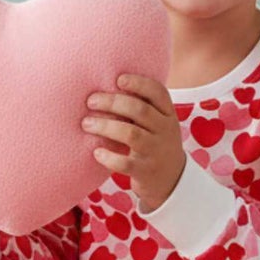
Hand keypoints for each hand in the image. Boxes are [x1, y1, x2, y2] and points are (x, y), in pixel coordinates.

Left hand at [82, 74, 185, 213]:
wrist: (172, 179)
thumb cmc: (155, 142)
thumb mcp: (158, 122)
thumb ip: (142, 106)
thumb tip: (107, 84)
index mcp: (168, 114)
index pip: (158, 92)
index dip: (139, 84)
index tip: (118, 79)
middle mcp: (165, 131)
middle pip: (140, 110)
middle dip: (112, 102)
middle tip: (90, 101)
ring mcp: (156, 152)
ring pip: (131, 134)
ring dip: (105, 126)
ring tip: (86, 123)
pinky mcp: (145, 171)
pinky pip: (126, 163)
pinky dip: (109, 156)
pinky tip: (96, 152)